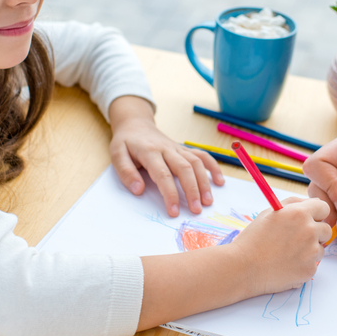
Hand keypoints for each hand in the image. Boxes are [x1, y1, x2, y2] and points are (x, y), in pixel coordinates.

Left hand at [108, 96, 223, 216]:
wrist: (136, 124)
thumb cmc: (126, 142)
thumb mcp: (117, 154)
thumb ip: (126, 172)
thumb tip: (138, 190)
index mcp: (149, 152)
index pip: (162, 174)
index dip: (170, 193)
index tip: (174, 211)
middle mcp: (167, 149)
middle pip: (184, 169)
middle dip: (192, 190)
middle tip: (197, 210)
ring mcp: (177, 148)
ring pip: (196, 163)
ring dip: (204, 182)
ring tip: (208, 201)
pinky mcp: (184, 149)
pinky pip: (202, 155)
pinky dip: (213, 167)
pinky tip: (219, 181)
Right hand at [232, 197, 331, 295]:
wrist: (244, 267)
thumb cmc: (254, 238)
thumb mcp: (270, 212)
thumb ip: (293, 204)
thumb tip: (312, 203)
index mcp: (300, 213)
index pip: (324, 208)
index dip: (316, 214)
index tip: (309, 219)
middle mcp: (310, 230)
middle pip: (326, 229)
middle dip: (315, 233)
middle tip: (296, 239)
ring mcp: (312, 252)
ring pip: (320, 248)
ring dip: (309, 250)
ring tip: (287, 253)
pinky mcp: (310, 270)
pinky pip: (313, 264)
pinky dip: (303, 265)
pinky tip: (286, 265)